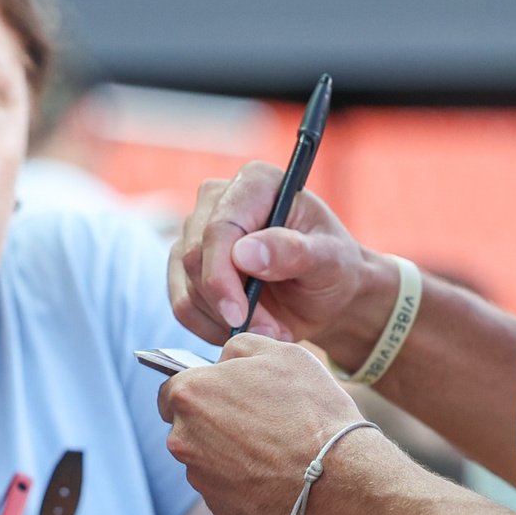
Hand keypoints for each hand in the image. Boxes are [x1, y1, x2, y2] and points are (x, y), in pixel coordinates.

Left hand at [156, 335, 374, 514]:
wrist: (340, 483)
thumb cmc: (312, 412)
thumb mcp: (281, 354)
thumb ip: (239, 348)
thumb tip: (224, 359)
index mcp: (190, 395)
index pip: (172, 389)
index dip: (200, 389)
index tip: (224, 394)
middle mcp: (184, 440)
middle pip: (188, 427)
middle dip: (213, 422)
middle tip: (257, 421)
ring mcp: (201, 480)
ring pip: (207, 460)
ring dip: (230, 454)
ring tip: (275, 451)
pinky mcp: (221, 511)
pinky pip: (227, 490)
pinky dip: (245, 483)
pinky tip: (277, 477)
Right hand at [171, 167, 378, 349]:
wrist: (325, 292)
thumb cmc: (333, 267)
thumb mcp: (330, 260)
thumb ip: (293, 252)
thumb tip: (243, 253)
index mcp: (256, 183)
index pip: (219, 229)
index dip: (221, 276)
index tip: (239, 315)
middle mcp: (217, 199)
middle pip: (195, 258)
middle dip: (228, 306)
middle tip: (271, 331)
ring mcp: (196, 231)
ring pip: (186, 286)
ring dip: (224, 321)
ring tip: (270, 329)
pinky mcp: (185, 265)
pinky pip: (182, 304)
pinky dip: (211, 327)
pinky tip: (245, 329)